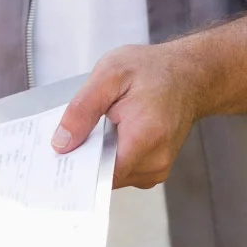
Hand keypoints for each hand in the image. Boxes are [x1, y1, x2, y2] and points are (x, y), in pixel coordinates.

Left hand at [52, 43, 208, 189]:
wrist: (189, 75)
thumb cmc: (153, 70)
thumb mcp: (110, 74)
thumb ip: (82, 109)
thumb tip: (61, 144)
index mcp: (145, 136)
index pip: (100, 174)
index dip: (76, 167)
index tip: (57, 158)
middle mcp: (156, 160)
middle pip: (104, 177)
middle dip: (85, 158)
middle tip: (75, 132)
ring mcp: (158, 168)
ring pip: (111, 176)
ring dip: (99, 156)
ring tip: (100, 127)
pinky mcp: (155, 169)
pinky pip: (122, 172)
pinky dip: (111, 156)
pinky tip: (111, 134)